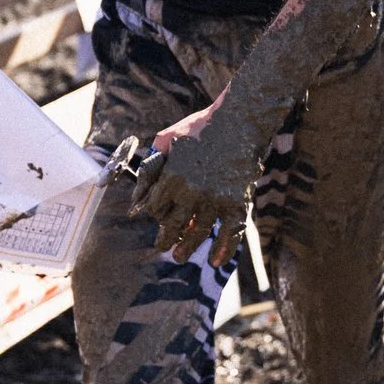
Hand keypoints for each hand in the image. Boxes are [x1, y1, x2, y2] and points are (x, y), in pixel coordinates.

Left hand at [120, 105, 259, 265]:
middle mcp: (192, 192)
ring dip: (187, 247)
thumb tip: (142, 185)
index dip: (154, 214)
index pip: (156, 208)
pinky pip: (230, 232)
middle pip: (173, 224)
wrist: (240, 121)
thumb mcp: (169, 136)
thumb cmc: (202, 127)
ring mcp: (216, 200)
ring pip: (198, 232)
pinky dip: (223, 250)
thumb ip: (154, 160)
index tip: (156, 217)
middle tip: (162, 247)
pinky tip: (215, 261)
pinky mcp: (237, 203)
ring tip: (180, 256)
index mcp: (172, 176)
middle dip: (165, 239)